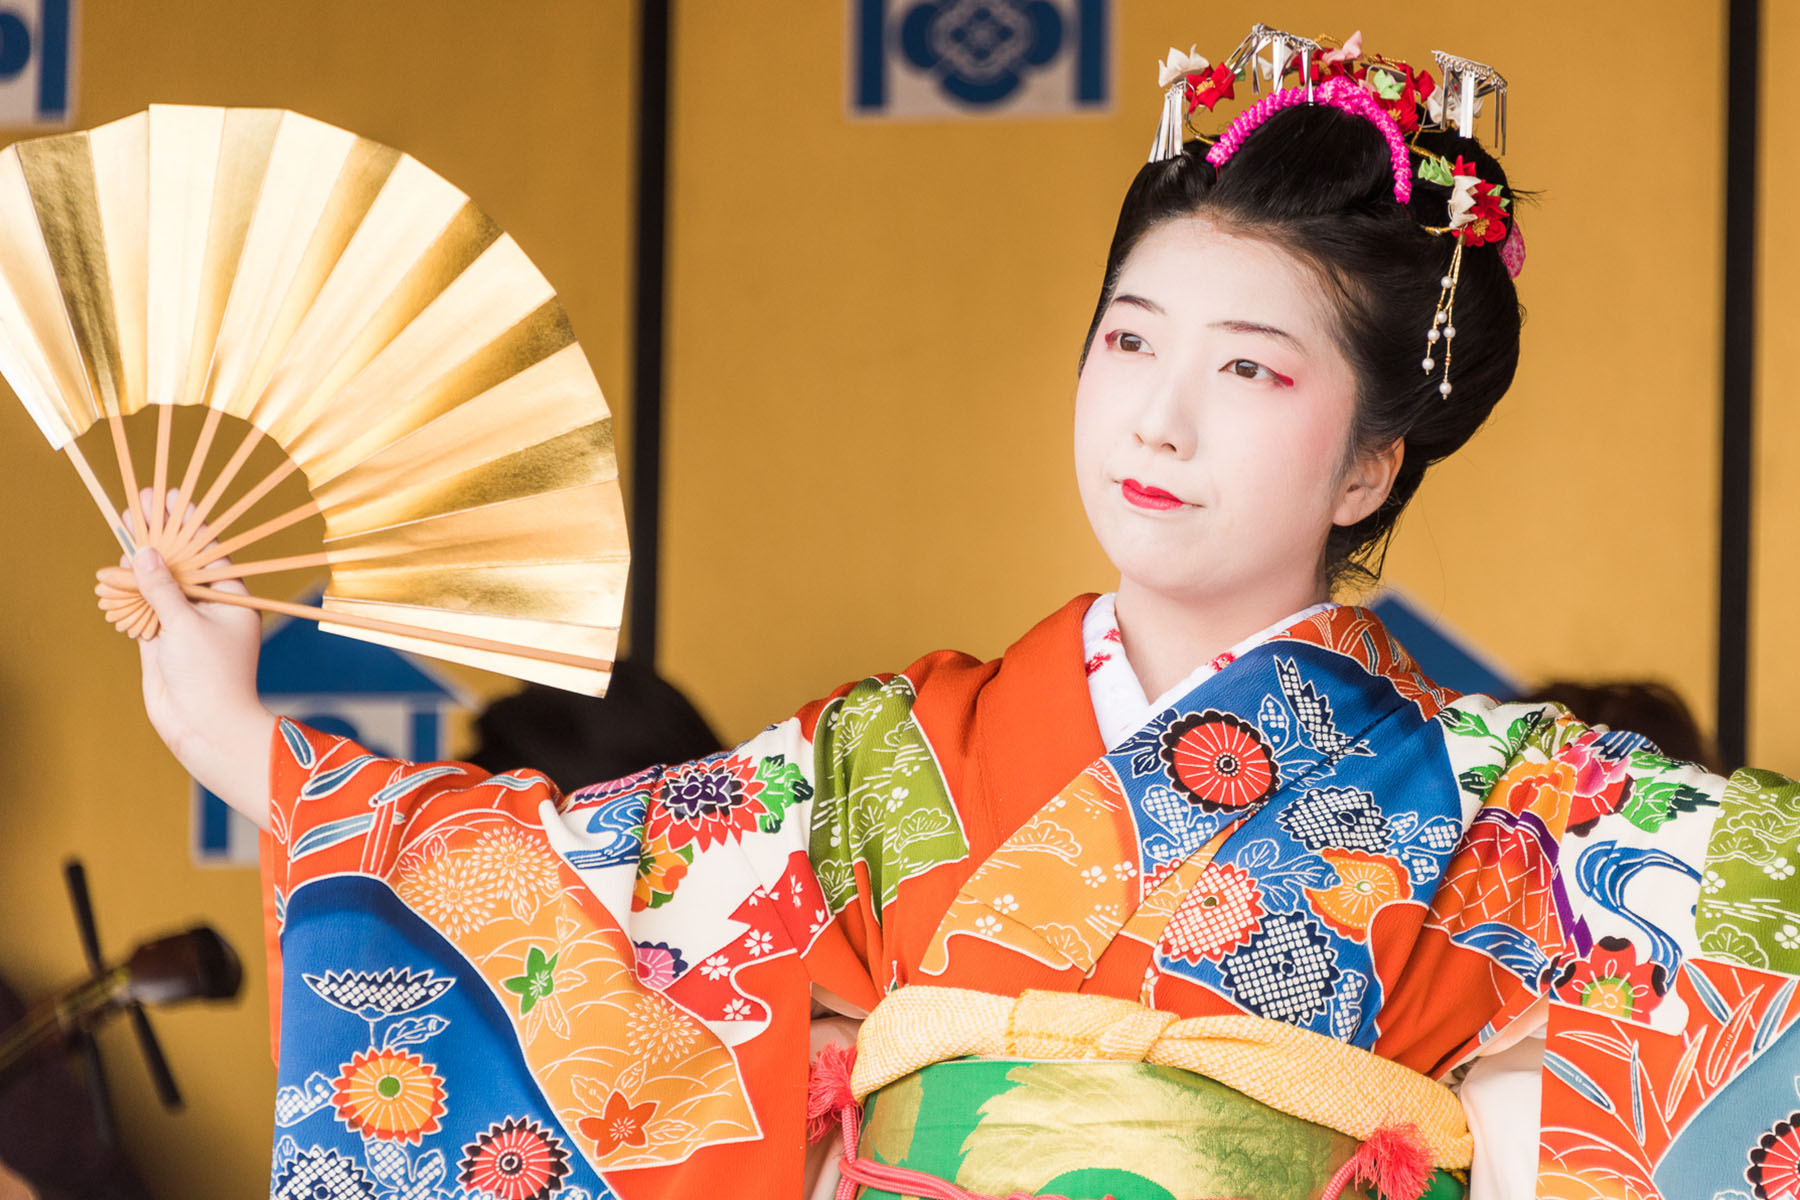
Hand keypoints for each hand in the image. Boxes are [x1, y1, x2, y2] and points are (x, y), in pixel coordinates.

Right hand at [126, 490, 275, 828]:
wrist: (204, 728)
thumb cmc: (210, 676)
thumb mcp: (186, 624)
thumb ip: (164, 588)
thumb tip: (145, 552)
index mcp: (233, 599)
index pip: (209, 552)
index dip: (189, 524)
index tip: (172, 497)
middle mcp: (210, 608)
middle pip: (182, 563)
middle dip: (160, 535)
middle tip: (140, 502)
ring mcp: (185, 623)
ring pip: (160, 584)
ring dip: (141, 560)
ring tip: (125, 526)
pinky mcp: (163, 640)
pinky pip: (145, 607)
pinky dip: (131, 590)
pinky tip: (118, 567)